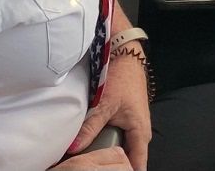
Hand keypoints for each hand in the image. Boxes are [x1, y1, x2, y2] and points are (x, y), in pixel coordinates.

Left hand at [66, 48, 151, 168]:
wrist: (125, 55)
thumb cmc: (121, 78)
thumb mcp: (104, 104)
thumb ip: (89, 128)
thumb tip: (73, 149)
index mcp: (140, 132)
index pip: (138, 164)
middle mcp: (140, 132)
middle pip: (130, 159)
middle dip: (116, 166)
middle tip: (97, 169)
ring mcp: (134, 126)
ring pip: (124, 149)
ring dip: (111, 155)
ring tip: (94, 162)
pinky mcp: (127, 120)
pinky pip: (121, 140)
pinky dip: (109, 145)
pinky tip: (95, 147)